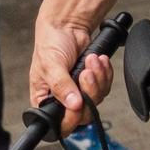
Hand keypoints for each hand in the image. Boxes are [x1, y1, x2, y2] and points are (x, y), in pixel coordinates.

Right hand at [28, 14, 112, 134]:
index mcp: (45, 100)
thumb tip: (73, 104)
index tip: (78, 104)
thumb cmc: (50, 43)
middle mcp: (62, 100)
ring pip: (96, 100)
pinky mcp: (92, 84)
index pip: (60, 123)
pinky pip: (105, 87)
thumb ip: (61, 86)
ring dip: (98, 78)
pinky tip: (99, 60)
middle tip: (86, 73)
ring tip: (91, 60)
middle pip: (83, 113)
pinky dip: (104, 73)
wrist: (66, 25)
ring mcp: (79, 92)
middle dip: (89, 92)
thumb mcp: (51, 65)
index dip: (71, 118)